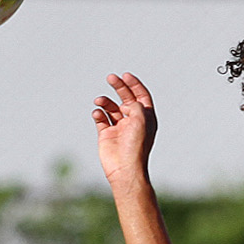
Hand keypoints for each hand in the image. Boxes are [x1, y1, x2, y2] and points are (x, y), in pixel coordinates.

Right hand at [91, 72, 158, 188]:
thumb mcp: (141, 119)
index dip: (134, 84)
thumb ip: (134, 105)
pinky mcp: (106, 134)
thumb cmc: (136, 145)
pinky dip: (98, 113)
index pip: (141, 96)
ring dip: (105, 101)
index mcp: (145, 118)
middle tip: (111, 77)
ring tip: (99, 100)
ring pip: (111, 107)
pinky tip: (97, 113)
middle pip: (126, 98)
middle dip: (119, 87)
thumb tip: (124, 104)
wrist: (124, 168)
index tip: (125, 75)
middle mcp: (133, 121)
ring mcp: (119, 127)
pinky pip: (101, 118)